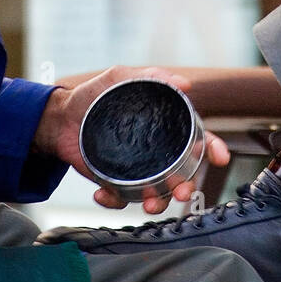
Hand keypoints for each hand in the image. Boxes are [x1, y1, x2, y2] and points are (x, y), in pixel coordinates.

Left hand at [33, 65, 230, 214]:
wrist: (59, 117)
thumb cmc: (94, 94)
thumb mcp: (120, 78)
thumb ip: (150, 77)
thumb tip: (185, 84)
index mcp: (164, 127)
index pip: (197, 139)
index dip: (213, 148)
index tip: (221, 157)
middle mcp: (156, 152)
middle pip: (183, 174)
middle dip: (188, 186)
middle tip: (183, 191)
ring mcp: (137, 170)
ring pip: (158, 194)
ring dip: (158, 203)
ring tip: (148, 204)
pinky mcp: (114, 182)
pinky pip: (122, 199)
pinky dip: (114, 201)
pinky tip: (101, 193)